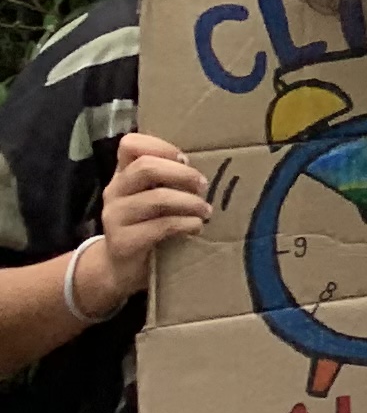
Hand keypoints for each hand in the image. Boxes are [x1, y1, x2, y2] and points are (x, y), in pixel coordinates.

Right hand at [86, 136, 209, 302]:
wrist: (120, 268)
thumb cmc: (147, 224)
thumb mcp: (153, 197)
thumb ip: (166, 179)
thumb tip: (201, 164)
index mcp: (123, 174)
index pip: (130, 144)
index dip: (159, 145)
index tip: (184, 158)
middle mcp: (114, 191)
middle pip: (145, 168)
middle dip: (182, 174)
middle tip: (203, 185)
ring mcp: (114, 216)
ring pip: (157, 198)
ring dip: (190, 202)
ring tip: (206, 211)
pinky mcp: (123, 242)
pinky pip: (160, 226)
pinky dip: (185, 224)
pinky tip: (195, 227)